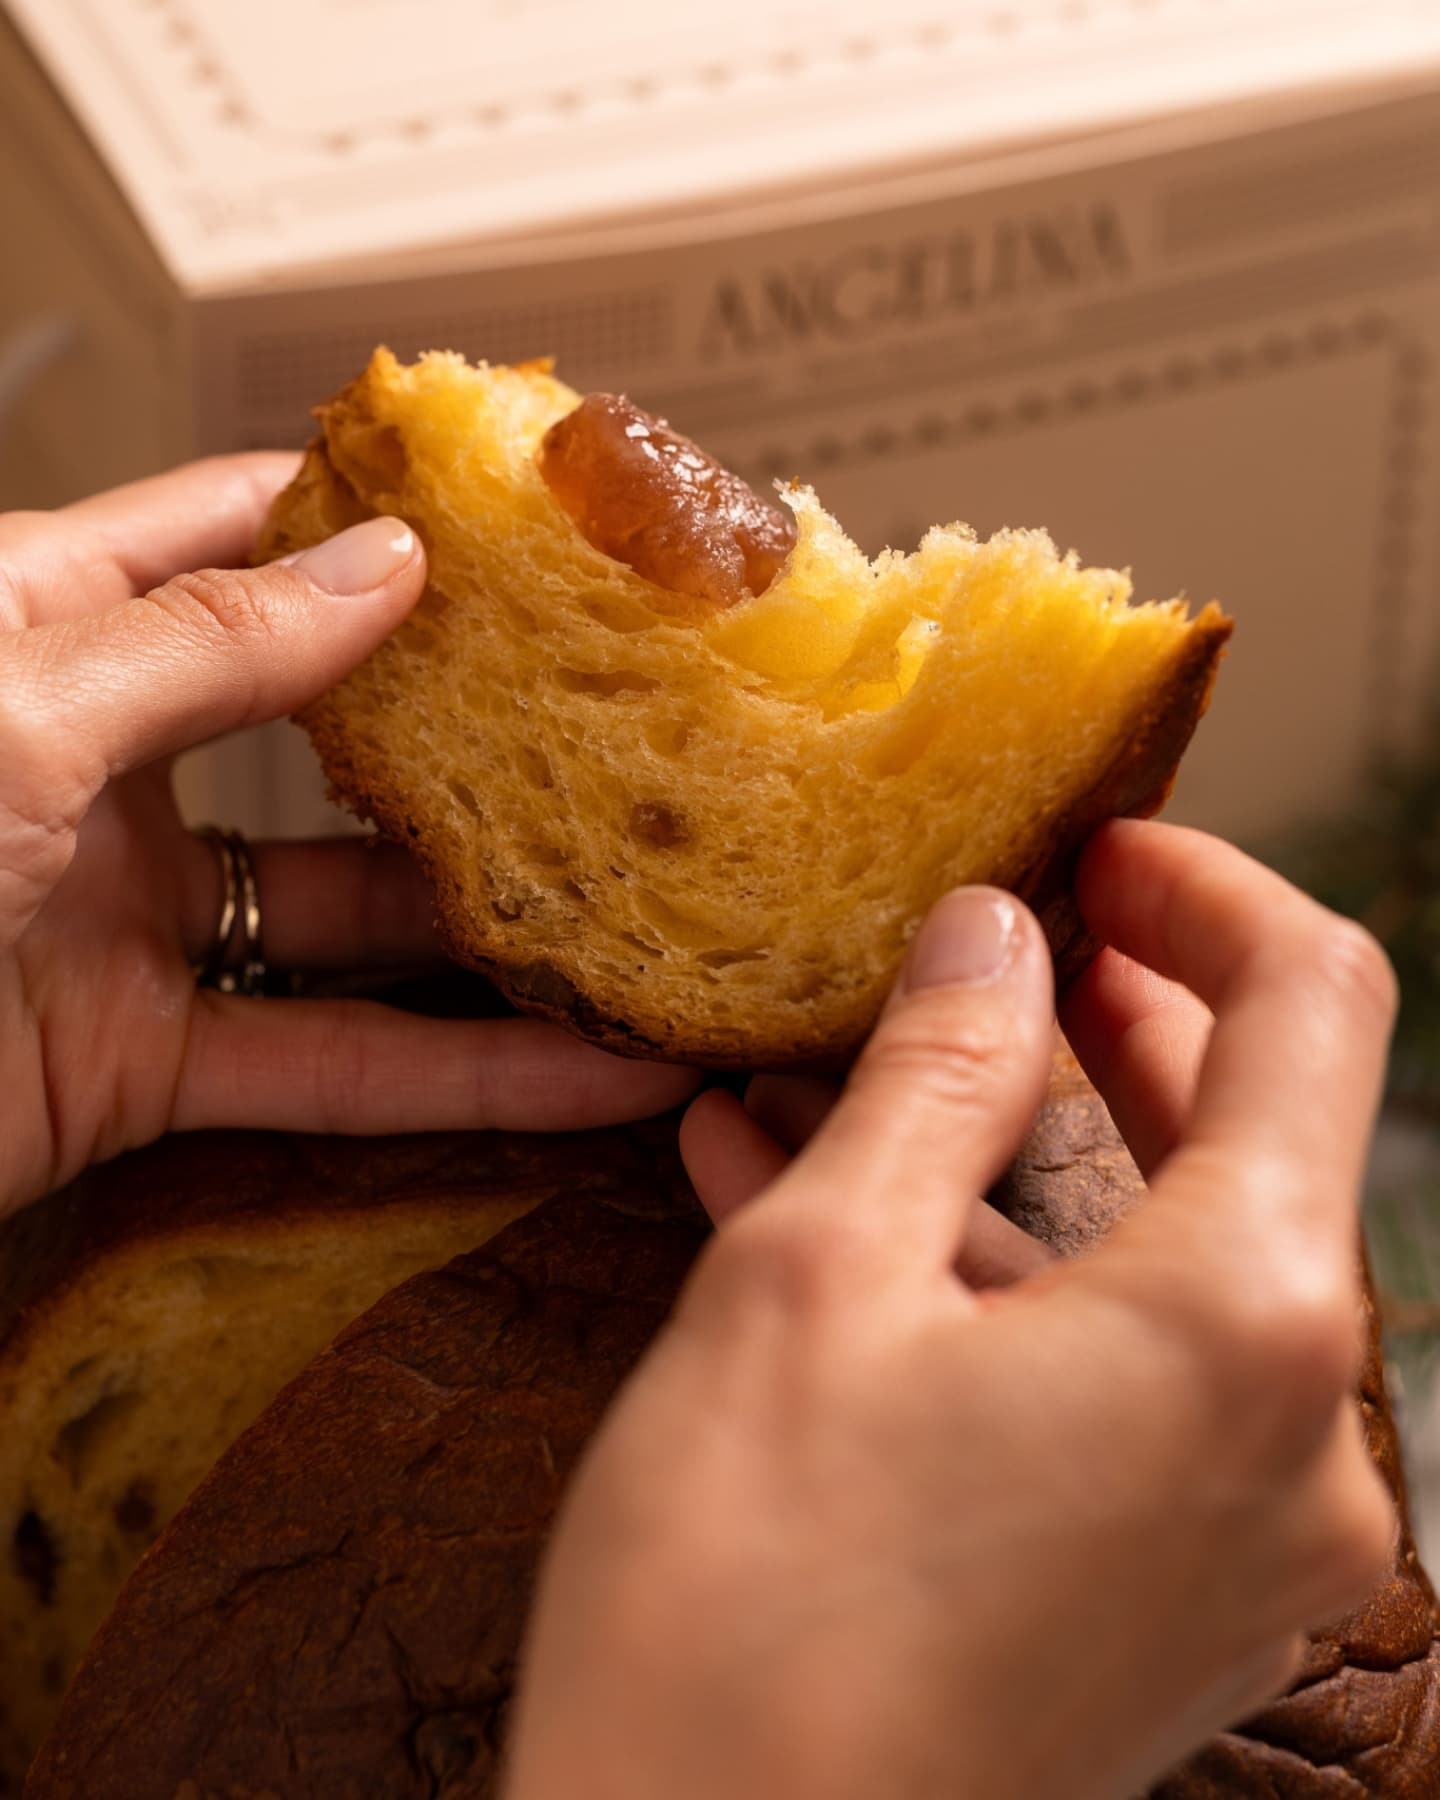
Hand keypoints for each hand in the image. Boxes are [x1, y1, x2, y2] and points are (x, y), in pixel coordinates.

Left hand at [0, 458, 696, 1213]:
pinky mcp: (145, 1062)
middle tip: (622, 709)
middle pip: (327, 729)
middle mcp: (99, 762)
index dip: (368, 513)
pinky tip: (588, 1083)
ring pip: (356, 915)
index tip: (514, 510)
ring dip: (499, 928)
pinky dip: (462, 1082)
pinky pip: (332, 1064)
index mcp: (38, 627)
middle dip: (473, 725)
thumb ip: (205, 642)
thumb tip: (381, 566)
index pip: (231, 534)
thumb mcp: (12, 707)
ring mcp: (130, 916)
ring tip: (647, 908)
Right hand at [504, 822, 1397, 1799]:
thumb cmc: (742, 1608)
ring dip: (1024, 1162)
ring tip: (858, 1083)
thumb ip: (932, 1072)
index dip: (1207, 895)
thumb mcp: (816, 1276)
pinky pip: (1122, 1384)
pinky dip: (1013, 1290)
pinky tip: (851, 1227)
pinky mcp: (1173, 1606)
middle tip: (994, 951)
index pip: (1312, 1009)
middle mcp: (1300, 1444)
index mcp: (1245, 1325)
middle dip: (1115, 1026)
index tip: (1097, 853)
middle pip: (1252, 1143)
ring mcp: (1250, 1544)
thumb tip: (992, 935)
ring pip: (1168, 1268)